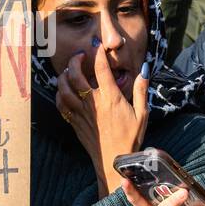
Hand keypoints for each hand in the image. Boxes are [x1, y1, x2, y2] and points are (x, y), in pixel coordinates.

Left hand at [56, 43, 148, 196]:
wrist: (115, 161)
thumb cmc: (131, 137)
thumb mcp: (142, 113)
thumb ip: (142, 90)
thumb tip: (144, 70)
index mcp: (110, 97)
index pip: (101, 68)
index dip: (98, 53)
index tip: (98, 45)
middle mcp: (93, 102)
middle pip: (75, 74)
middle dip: (75, 60)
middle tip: (80, 55)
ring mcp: (81, 112)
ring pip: (64, 88)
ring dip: (64, 76)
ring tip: (68, 70)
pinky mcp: (74, 122)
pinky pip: (61, 104)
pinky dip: (59, 94)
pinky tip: (63, 90)